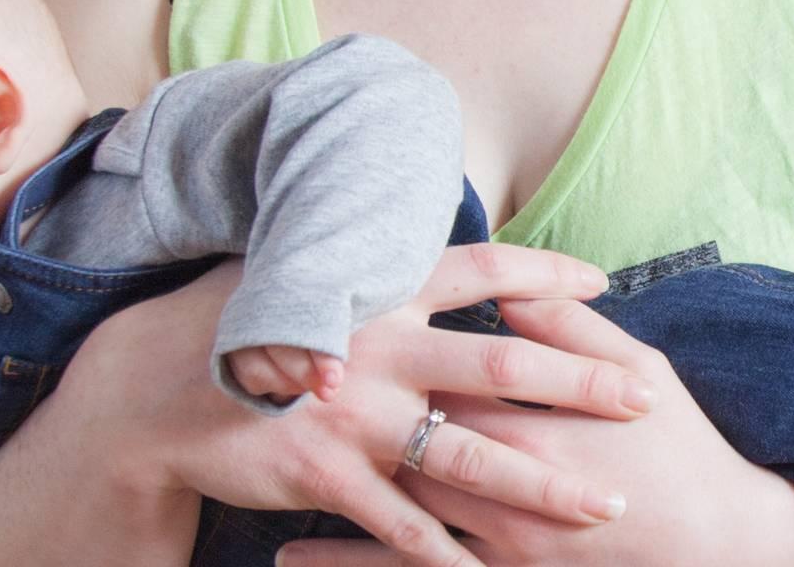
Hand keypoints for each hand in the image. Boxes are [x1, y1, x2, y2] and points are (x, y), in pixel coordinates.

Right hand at [50, 245, 660, 566]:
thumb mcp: (307, 279)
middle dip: (581, 386)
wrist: (147, 388)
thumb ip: (375, 275)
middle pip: (502, 365)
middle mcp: (378, 343)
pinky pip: (404, 525)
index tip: (602, 284)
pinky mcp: (325, 473)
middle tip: (646, 399)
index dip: (545, 277)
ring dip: (542, 485)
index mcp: (379, 286)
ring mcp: (353, 412)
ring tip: (603, 508)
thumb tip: (429, 256)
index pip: (483, 270)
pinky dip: (450, 555)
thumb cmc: (234, 325)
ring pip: (471, 455)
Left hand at [278, 297, 793, 566]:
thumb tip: (508, 291)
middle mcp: (503, 481)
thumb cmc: (683, 447)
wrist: (724, 542)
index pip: (441, 374)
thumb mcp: (640, 371)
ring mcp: (499, 540)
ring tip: (259, 488)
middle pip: (402, 441)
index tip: (341, 323)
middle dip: (345, 419)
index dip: (388, 347)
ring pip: (393, 514)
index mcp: (531, 418)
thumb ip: (570, 329)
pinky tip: (298, 558)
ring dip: (325, 499)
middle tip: (284, 394)